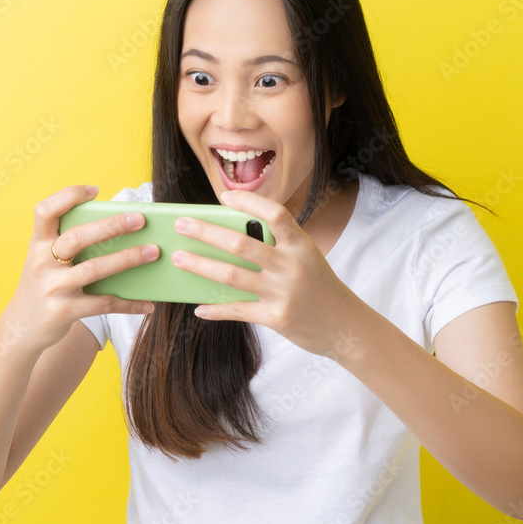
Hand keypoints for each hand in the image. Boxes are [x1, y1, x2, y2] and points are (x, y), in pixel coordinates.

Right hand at [1, 185, 158, 352]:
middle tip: (140, 219)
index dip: (67, 196)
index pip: (45, 211)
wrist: (21, 328)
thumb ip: (71, 244)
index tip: (94, 191)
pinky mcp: (64, 312)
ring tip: (153, 252)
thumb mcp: (46, 260)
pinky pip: (103, 304)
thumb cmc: (45, 285)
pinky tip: (147, 303)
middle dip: (111, 226)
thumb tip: (122, 229)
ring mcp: (53, 288)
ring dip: (127, 259)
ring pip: (94, 269)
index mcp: (38, 243)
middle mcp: (42, 262)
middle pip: (77, 238)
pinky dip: (128, 304)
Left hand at [170, 189, 359, 357]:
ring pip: (231, 275)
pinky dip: (215, 308)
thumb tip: (228, 238)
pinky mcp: (276, 318)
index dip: (249, 203)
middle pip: (241, 244)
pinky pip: (237, 310)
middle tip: (181, 224)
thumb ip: (276, 247)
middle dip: (206, 232)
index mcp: (301, 245)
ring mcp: (283, 293)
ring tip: (178, 258)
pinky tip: (198, 306)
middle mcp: (292, 266)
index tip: (224, 197)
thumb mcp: (306, 258)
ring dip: (200, 265)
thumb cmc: (319, 286)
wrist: (345, 326)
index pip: (275, 214)